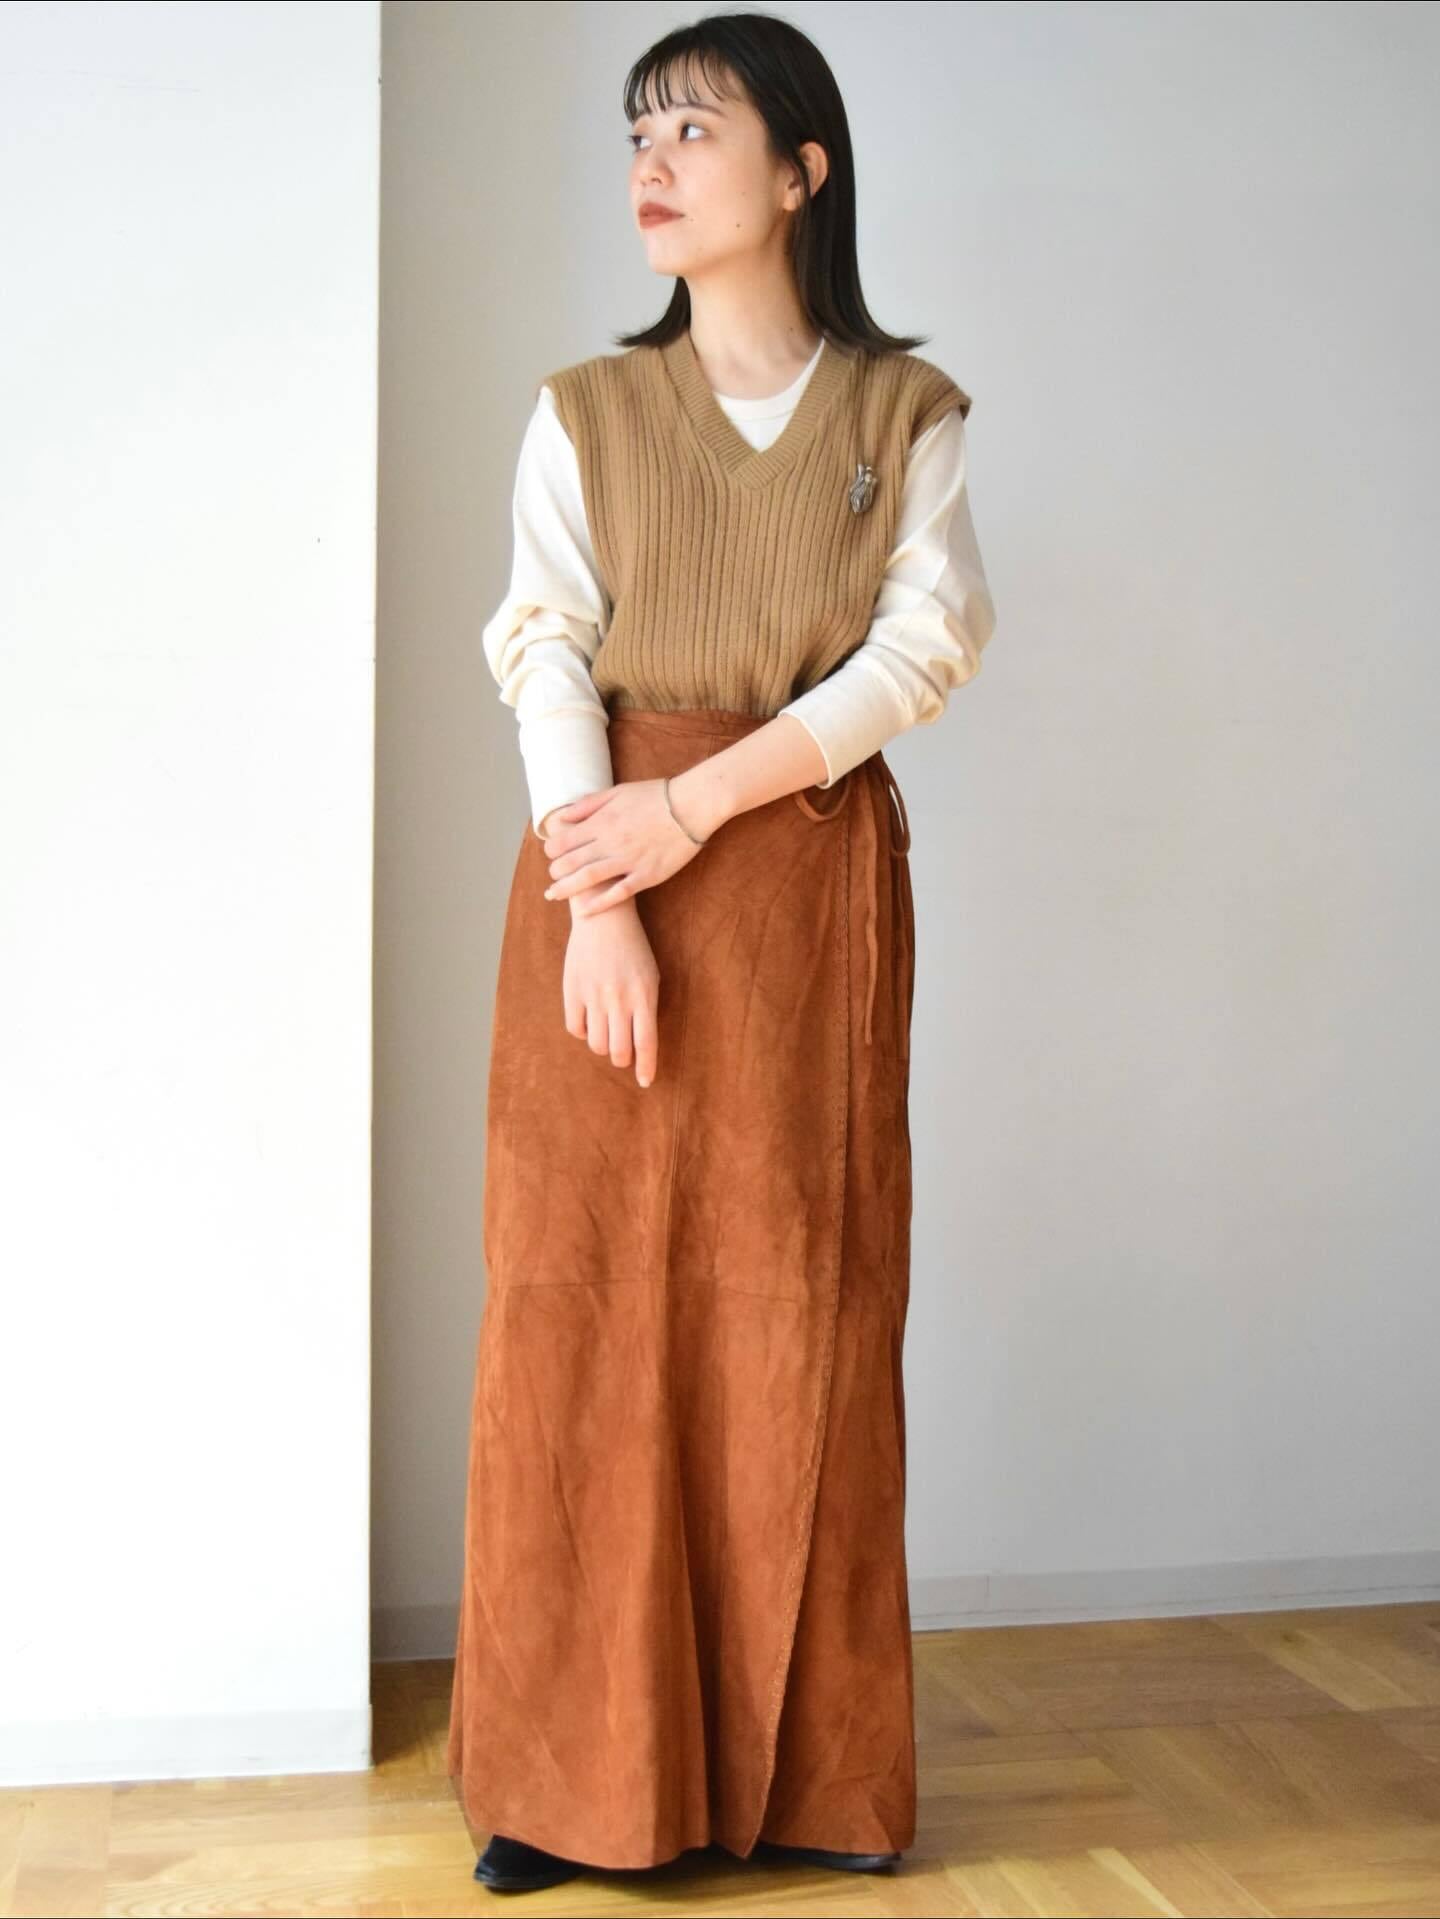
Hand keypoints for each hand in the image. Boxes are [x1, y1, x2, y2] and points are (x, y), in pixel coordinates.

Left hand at [541, 777, 709, 917]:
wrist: (692, 805)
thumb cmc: (655, 796)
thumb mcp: (617, 792)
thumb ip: (588, 805)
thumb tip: (562, 817)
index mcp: (602, 821)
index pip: (563, 840)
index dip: (551, 849)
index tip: (551, 854)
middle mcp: (611, 842)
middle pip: (571, 862)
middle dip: (555, 871)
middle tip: (552, 876)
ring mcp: (629, 860)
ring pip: (589, 879)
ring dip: (567, 889)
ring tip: (553, 895)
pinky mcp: (647, 875)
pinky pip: (619, 893)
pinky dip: (599, 904)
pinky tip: (585, 910)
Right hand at [563, 898, 659, 1087]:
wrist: (604, 917)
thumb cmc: (633, 949)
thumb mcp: (650, 976)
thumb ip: (645, 1010)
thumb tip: (639, 1046)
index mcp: (644, 996)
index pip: (646, 1043)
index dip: (646, 1067)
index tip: (646, 1082)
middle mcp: (619, 999)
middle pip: (620, 1051)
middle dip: (623, 1059)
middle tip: (623, 1053)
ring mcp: (594, 996)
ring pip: (597, 1044)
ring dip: (604, 1046)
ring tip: (606, 1032)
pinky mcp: (572, 990)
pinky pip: (576, 1029)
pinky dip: (583, 1032)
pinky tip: (589, 1020)